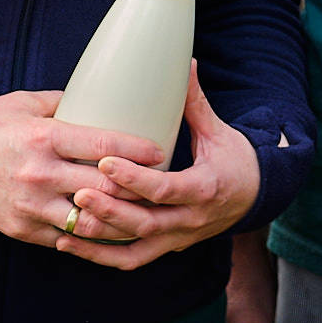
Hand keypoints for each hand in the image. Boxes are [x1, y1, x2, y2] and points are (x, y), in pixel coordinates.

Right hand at [0, 90, 166, 246]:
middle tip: (160, 187)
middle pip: (104, 186)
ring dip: (119, 220)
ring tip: (143, 215)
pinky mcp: (24, 229)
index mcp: (46, 138)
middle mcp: (42, 174)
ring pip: (89, 220)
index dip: (137, 149)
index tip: (161, 151)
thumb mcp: (25, 103)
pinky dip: (91, 238)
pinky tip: (111, 234)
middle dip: (137, 189)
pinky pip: (67, 239)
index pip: (104, 144)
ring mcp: (32, 206)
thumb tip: (100, 97)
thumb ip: (64, 102)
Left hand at [58, 66, 262, 269]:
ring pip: (135, 248)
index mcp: (204, 188)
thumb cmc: (236, 160)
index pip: (166, 189)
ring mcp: (178, 239)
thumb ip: (196, 103)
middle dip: (110, 210)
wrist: (255, 197)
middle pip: (146, 223)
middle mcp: (191, 220)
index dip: (135, 178)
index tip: (106, 161)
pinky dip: (101, 256)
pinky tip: (70, 244)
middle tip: (78, 193)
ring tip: (66, 224)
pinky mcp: (167, 247)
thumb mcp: (219, 131)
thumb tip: (186, 63)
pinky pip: (131, 259)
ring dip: (98, 239)